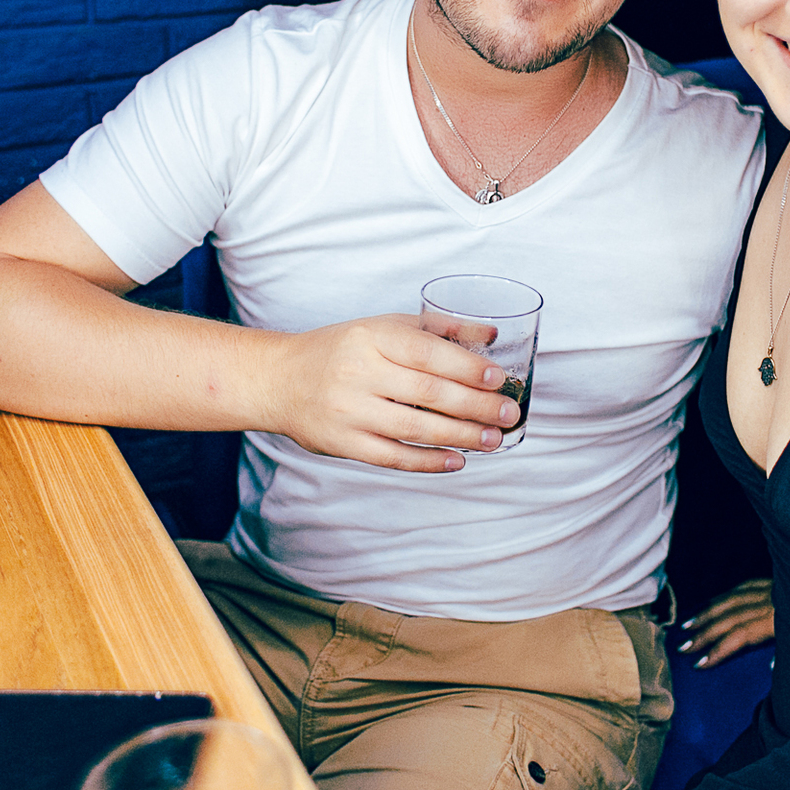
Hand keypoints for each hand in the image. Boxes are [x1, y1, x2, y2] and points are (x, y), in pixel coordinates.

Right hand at [257, 314, 521, 472]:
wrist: (280, 379)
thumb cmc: (342, 349)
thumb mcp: (384, 327)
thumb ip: (437, 330)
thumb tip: (491, 334)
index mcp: (372, 337)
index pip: (429, 353)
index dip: (468, 367)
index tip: (499, 378)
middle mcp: (359, 373)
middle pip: (429, 393)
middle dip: (476, 406)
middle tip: (508, 414)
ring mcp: (349, 412)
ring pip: (415, 429)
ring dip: (461, 437)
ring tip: (493, 440)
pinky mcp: (342, 444)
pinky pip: (393, 458)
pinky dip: (428, 462)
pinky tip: (458, 460)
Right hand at [677, 578, 774, 667]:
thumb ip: (787, 656)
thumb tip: (772, 668)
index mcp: (776, 621)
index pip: (741, 634)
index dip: (719, 649)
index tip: (699, 663)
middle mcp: (769, 603)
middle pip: (730, 617)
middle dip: (705, 633)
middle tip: (683, 647)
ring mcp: (771, 590)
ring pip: (733, 599)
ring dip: (708, 611)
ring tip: (688, 624)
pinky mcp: (774, 583)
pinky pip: (745, 586)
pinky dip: (727, 595)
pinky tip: (714, 602)